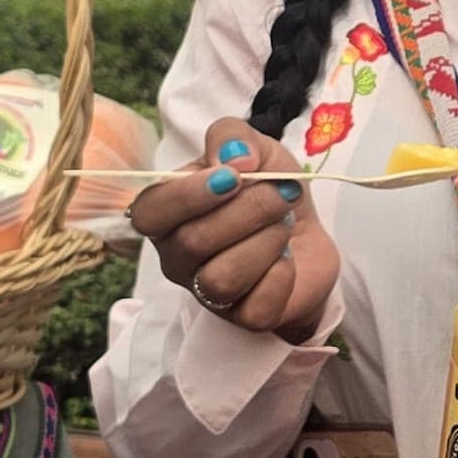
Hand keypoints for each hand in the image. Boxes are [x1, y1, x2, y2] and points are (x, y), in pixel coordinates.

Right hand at [124, 116, 337, 345]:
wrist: (308, 231)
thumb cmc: (267, 187)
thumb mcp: (254, 148)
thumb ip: (232, 138)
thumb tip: (234, 159)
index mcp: (166, 214)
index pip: (149, 212)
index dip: (188, 196)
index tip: (233, 177)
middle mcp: (176, 257)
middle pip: (193, 243)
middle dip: (249, 211)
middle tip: (283, 193)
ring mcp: (205, 293)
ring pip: (221, 279)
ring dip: (266, 242)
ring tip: (284, 224)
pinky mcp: (243, 319)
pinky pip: (255, 307)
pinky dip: (282, 276)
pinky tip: (287, 259)